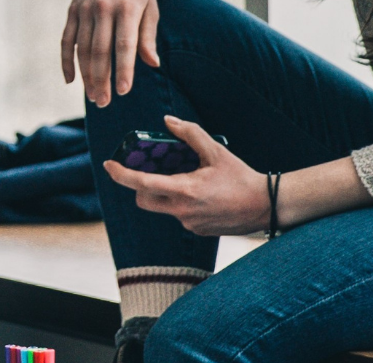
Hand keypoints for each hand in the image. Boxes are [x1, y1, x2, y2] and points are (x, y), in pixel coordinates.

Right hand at [61, 0, 159, 104]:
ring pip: (83, 50)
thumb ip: (148, 34)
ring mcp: (85, 8)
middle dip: (102, 80)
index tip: (123, 91)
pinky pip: (66, 41)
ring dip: (86, 76)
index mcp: (127, 7)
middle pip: (100, 52)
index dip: (124, 70)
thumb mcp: (149, 5)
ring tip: (93, 96)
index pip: (125, 45)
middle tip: (103, 103)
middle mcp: (104, 7)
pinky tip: (70, 81)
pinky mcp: (72, 10)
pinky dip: (66, 62)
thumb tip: (153, 64)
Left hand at [103, 116, 268, 234]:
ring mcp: (186, 223)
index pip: (142, 184)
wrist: (264, 206)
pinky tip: (204, 195)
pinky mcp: (195, 230)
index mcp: (184, 190)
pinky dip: (182, 202)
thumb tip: (168, 121)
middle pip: (144, 200)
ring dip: (166, 193)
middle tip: (151, 172)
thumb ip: (190, 135)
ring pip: (163, 207)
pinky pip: (179, 215)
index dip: (121, 175)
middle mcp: (180, 211)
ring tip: (190, 180)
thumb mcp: (217, 151)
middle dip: (141, 187)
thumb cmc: (240, 177)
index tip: (108, 165)